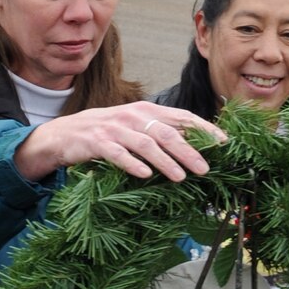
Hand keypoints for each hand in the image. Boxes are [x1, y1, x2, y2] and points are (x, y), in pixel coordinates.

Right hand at [13, 102, 224, 183]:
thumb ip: (159, 132)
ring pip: (146, 144)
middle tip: (205, 169)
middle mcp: (133, 116)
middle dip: (189, 151)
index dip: (203, 129)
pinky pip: (118, 153)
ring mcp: (115, 128)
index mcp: (146, 111)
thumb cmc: (106, 133)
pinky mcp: (97, 142)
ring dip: (166, 161)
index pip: (181, 117)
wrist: (65, 134)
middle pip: (167, 133)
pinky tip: (144, 175)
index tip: (223, 143)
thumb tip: (193, 146)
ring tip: (180, 177)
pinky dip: (132, 164)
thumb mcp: (134, 127)